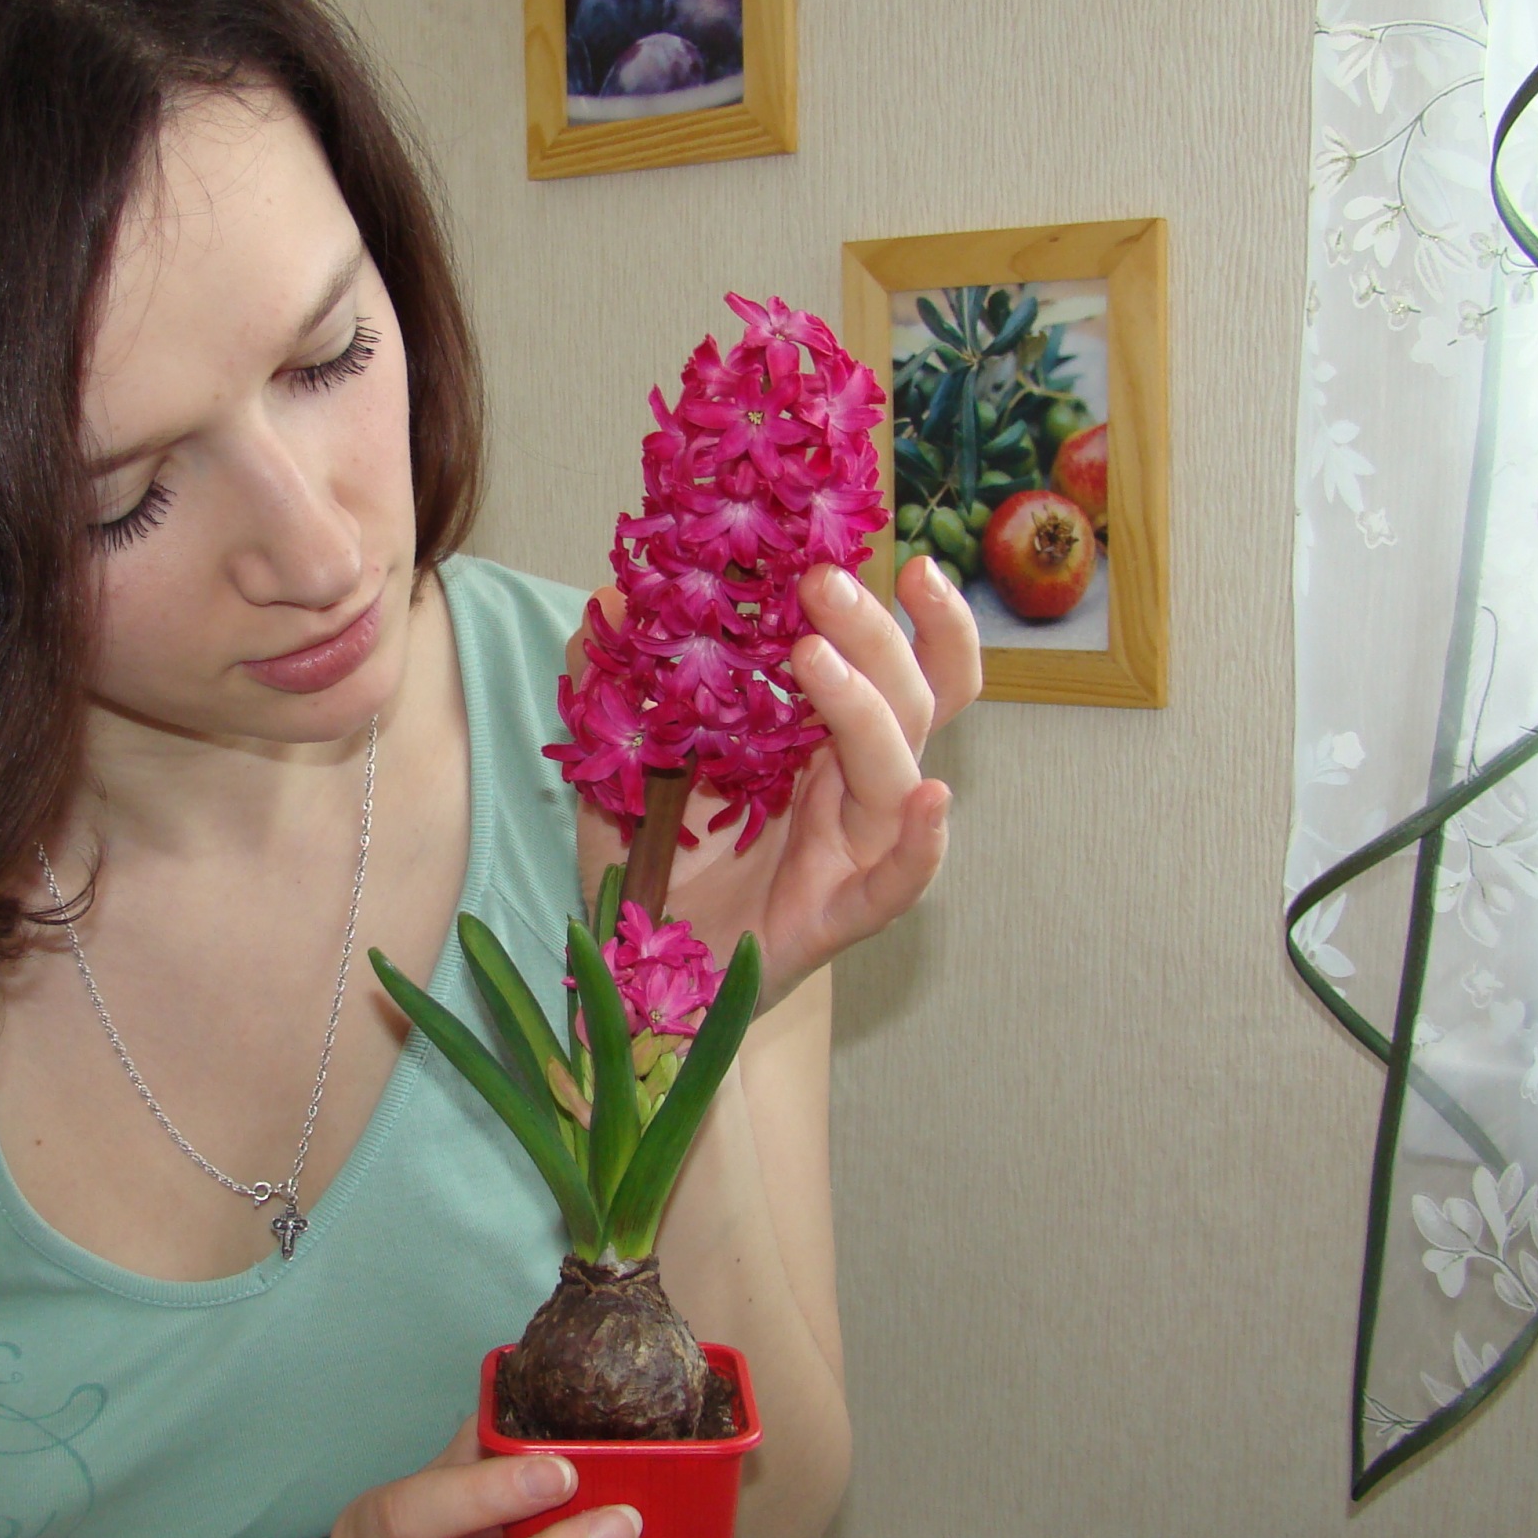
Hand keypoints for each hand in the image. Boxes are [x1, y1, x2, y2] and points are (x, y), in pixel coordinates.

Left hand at [575, 554, 980, 1003]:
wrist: (636, 985)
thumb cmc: (650, 869)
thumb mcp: (615, 766)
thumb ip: (613, 685)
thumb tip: (609, 597)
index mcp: (817, 746)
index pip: (895, 667)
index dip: (910, 614)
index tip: (895, 552)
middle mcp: (848, 792)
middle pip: (907, 701)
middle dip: (874, 635)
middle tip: (822, 582)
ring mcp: (849, 855)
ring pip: (898, 771)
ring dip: (868, 707)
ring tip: (814, 657)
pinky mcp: (833, 920)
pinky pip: (897, 884)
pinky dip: (921, 844)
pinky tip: (928, 799)